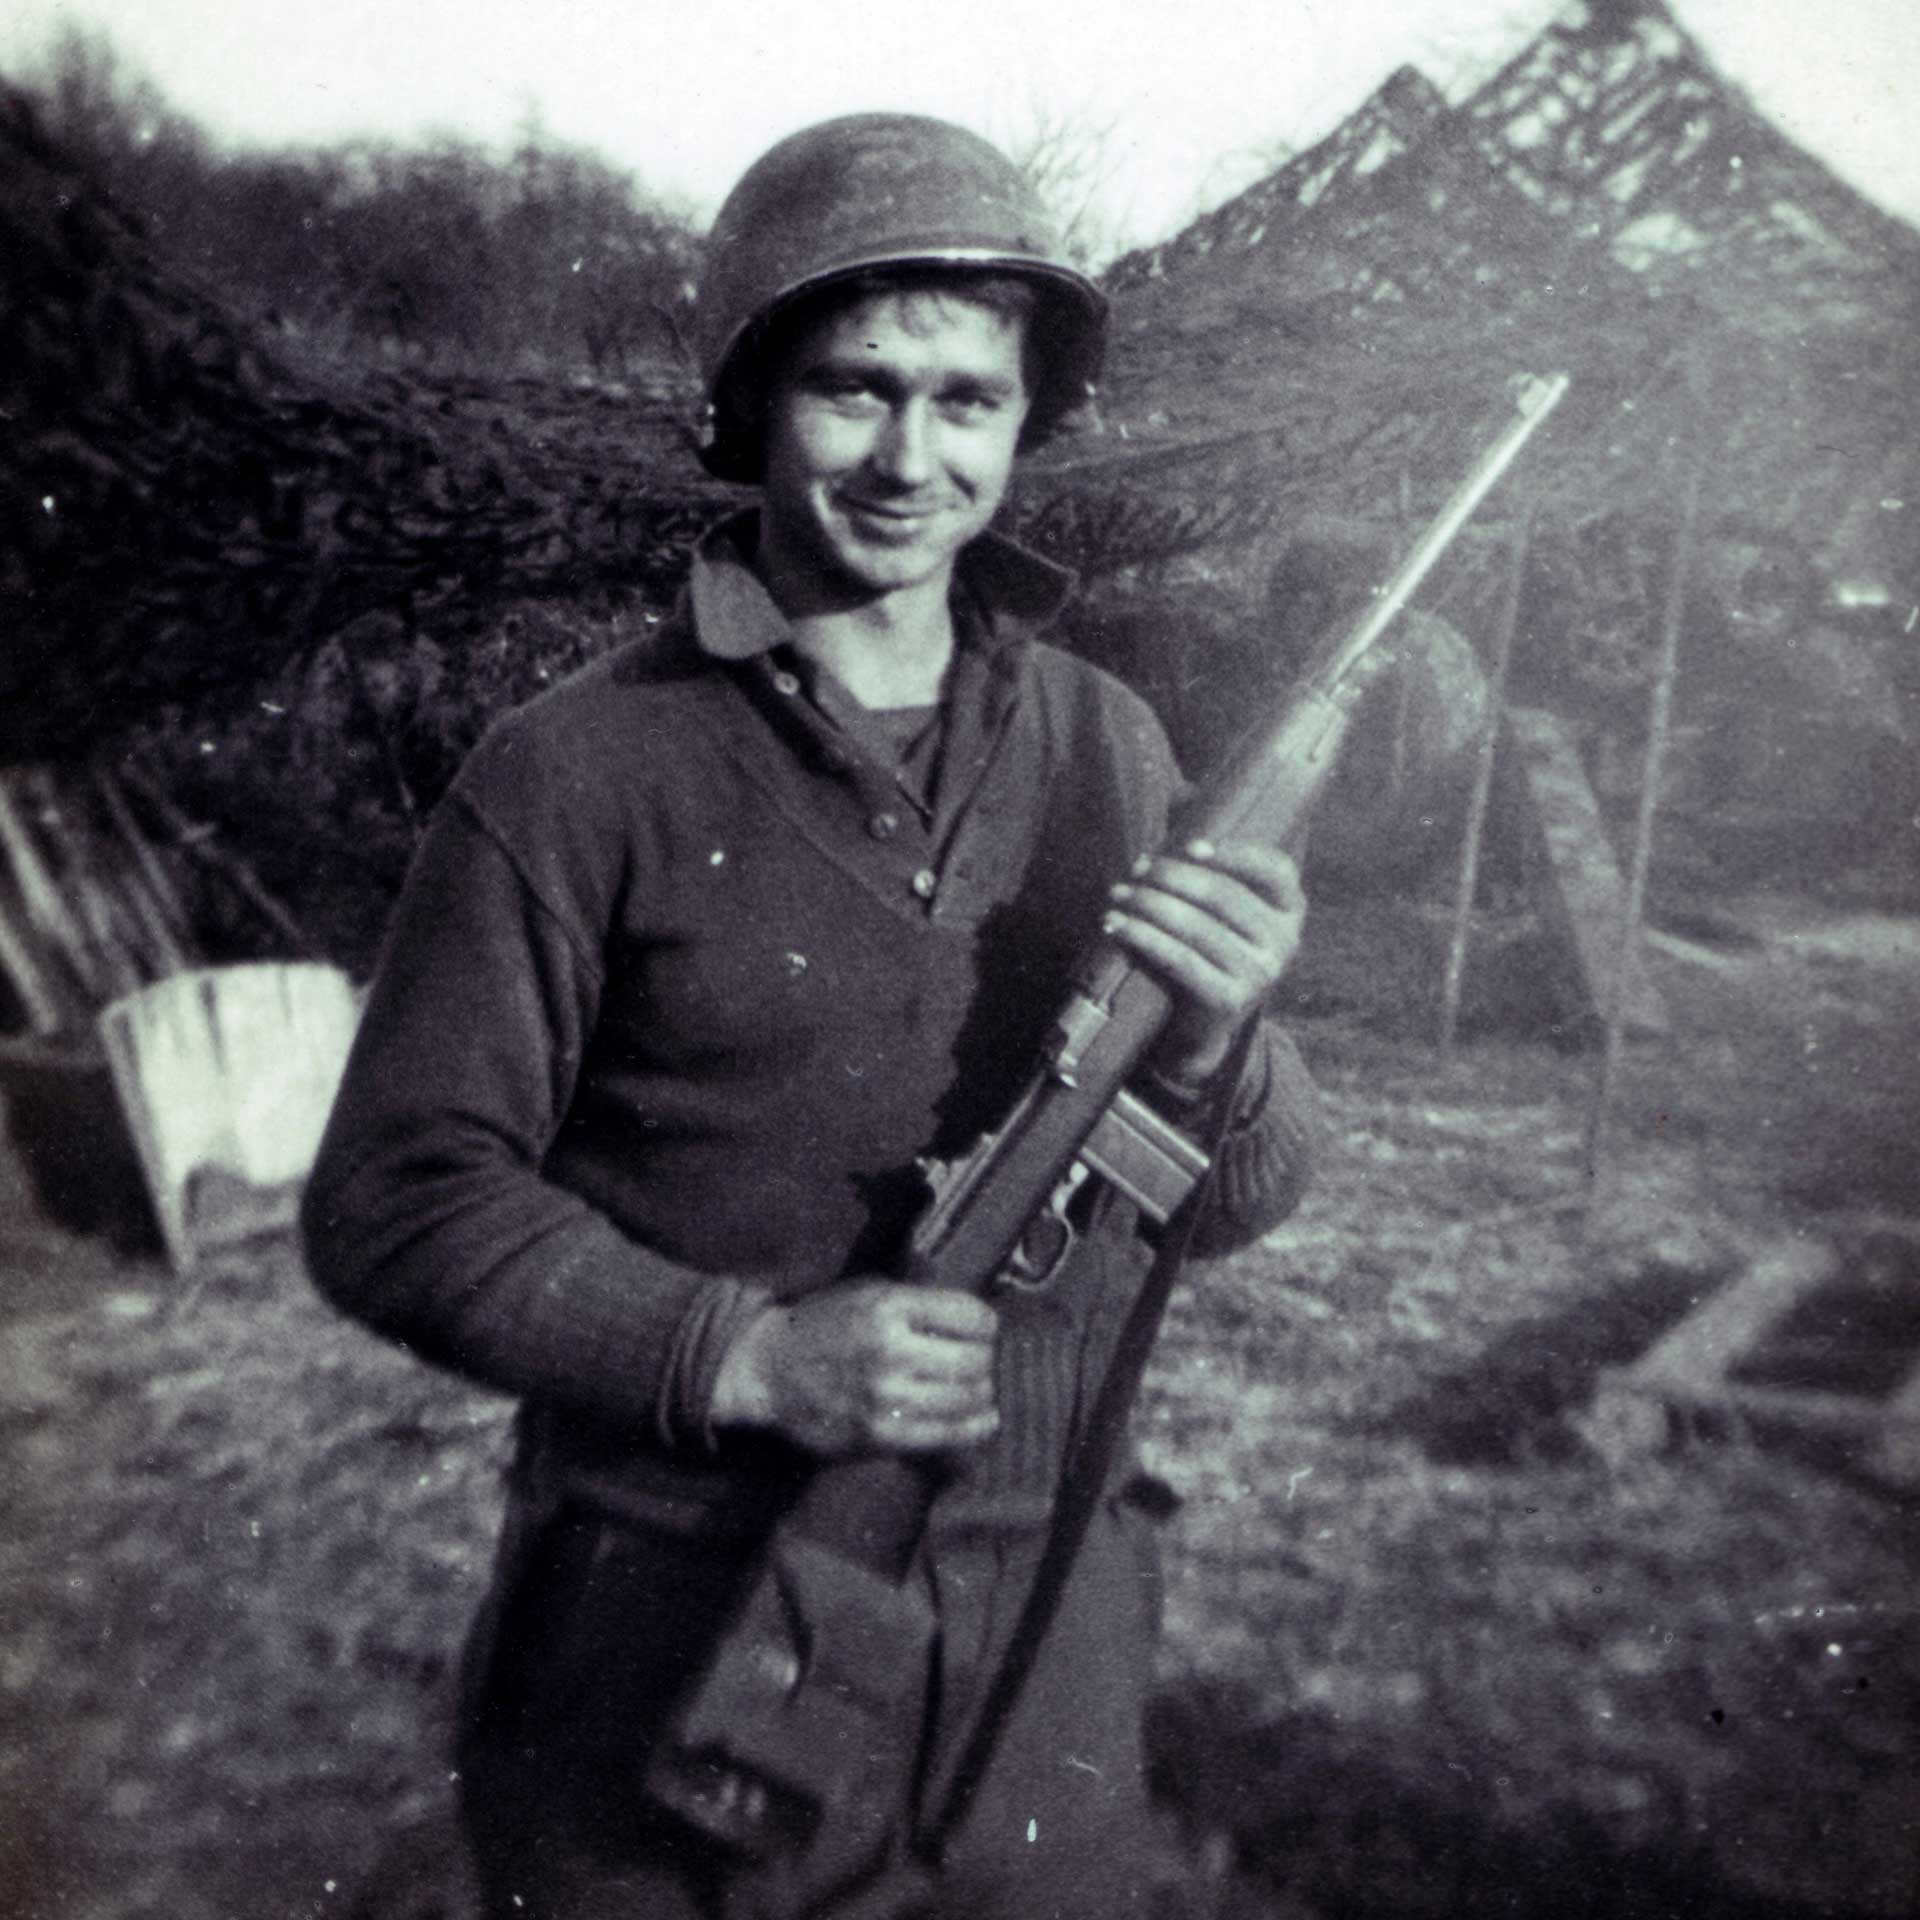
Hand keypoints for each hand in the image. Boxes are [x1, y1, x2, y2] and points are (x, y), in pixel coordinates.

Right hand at [710, 1282, 999, 1457]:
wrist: (767, 1369)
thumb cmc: (822, 1326)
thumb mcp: (867, 1294)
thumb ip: (918, 1303)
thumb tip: (978, 1318)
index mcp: (889, 1307)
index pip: (971, 1317)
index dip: (987, 1325)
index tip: (985, 1331)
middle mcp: (891, 1350)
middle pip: (975, 1360)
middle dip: (986, 1361)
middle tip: (982, 1363)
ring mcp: (885, 1396)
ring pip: (966, 1398)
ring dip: (982, 1395)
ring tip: (981, 1391)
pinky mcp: (878, 1435)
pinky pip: (945, 1435)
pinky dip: (973, 1429)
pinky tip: (985, 1420)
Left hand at [1102, 839, 1304, 1085]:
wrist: (1204, 1024)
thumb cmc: (1208, 947)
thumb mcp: (1219, 906)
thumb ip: (1208, 856)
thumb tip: (1181, 792)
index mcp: (1290, 910)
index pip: (1274, 870)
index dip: (1233, 854)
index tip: (1190, 846)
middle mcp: (1284, 942)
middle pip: (1222, 895)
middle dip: (1171, 877)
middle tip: (1135, 870)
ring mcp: (1260, 974)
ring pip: (1195, 926)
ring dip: (1148, 905)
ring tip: (1118, 894)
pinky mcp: (1229, 1000)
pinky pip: (1178, 958)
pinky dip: (1142, 937)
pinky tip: (1116, 925)